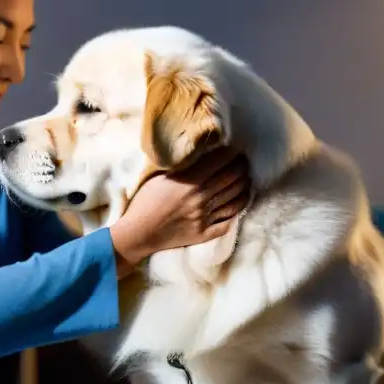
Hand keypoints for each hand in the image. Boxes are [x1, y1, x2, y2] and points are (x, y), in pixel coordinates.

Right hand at [110, 146, 250, 276]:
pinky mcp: (205, 234)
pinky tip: (239, 201)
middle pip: (232, 178)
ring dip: (244, 186)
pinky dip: (237, 210)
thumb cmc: (145, 202)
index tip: (235, 149)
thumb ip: (182, 168)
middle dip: (241, 168)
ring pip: (235, 199)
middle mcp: (201, 199)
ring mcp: (205, 218)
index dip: (232, 153)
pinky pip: (228, 221)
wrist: (138, 233)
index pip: (220, 162)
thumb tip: (200, 156)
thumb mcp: (160, 177)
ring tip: (245, 179)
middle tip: (244, 162)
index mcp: (189, 182)